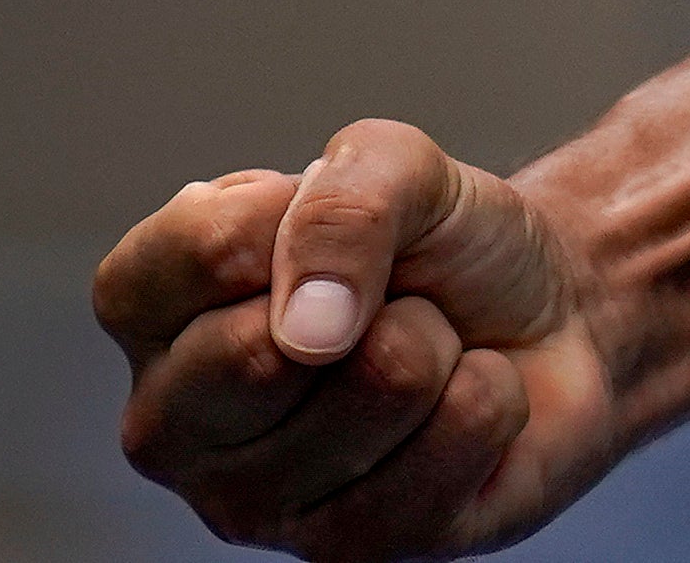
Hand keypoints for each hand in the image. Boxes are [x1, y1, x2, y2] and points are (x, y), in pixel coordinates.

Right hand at [93, 124, 629, 554]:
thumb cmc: (438, 246)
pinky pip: (456, 436)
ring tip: (424, 351)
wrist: (542, 317)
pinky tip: (461, 405)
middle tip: (384, 299)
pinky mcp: (346, 553)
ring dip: (438, 343)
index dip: (297, 213)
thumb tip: (306, 328)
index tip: (328, 212)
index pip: (200, 250)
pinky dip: (490, 396)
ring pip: (382, 383)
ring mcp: (248, 503)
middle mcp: (170, 421)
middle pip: (265, 350)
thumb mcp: (394, 165)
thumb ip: (342, 202)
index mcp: (148, 310)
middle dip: (374, 292)